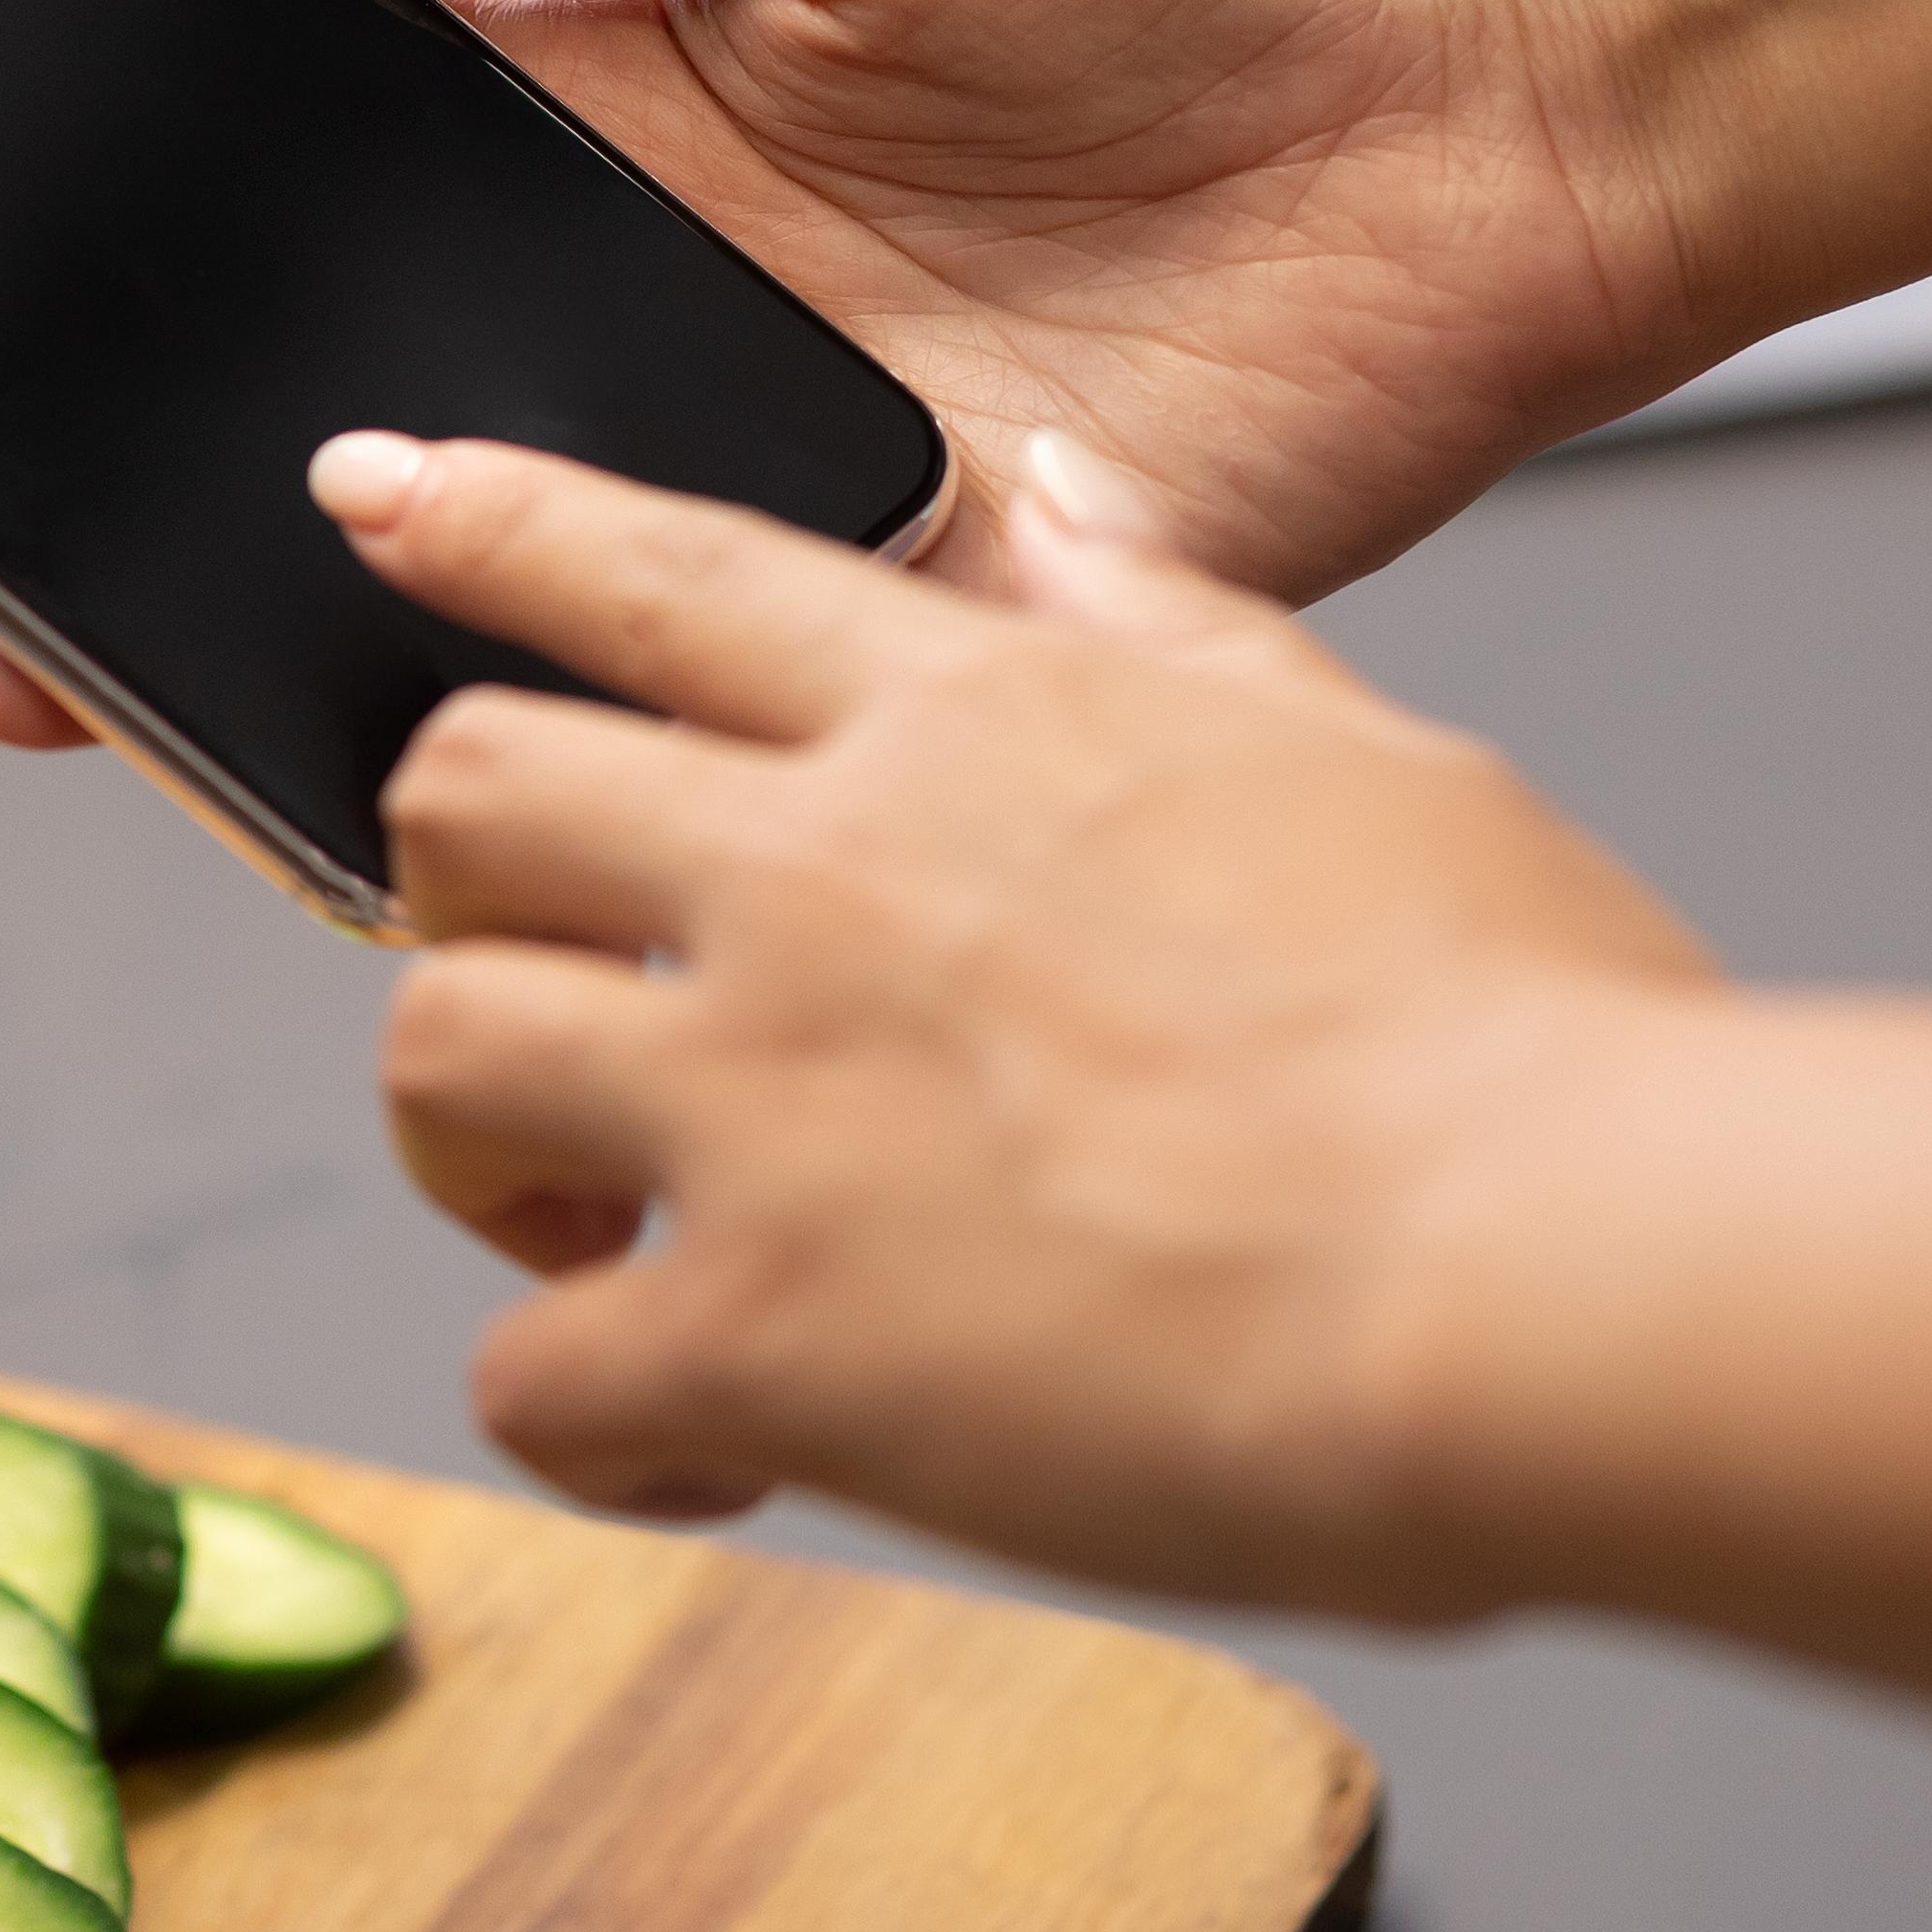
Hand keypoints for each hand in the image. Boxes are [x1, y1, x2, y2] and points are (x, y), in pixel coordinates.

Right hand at [0, 0, 1692, 748]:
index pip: (291, 193)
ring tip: (28, 677)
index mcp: (625, 109)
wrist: (1516, 72)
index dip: (90, 249)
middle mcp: (666, 306)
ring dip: (256, 634)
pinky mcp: (922, 607)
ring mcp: (781, 468)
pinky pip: (699, 697)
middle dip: (94, 473)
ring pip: (475, 582)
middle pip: (332, 411)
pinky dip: (544, 739)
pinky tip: (365, 777)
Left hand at [325, 419, 1717, 1603]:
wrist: (1556, 1272)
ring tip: (599, 1230)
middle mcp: (825, 871)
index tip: (375, 503)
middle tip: (551, 977)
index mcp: (975, 719)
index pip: (656, 565)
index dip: (487, 527)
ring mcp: (766, 1097)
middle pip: (471, 792)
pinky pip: (529, 1377)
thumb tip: (1058, 487)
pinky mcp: (759, 1332)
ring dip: (486, 1146)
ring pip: (439, 1050)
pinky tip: (718, 1444)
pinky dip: (593, 1421)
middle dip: (461, 883)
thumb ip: (1164, 617)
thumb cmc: (1523, 1042)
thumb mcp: (1358, 748)